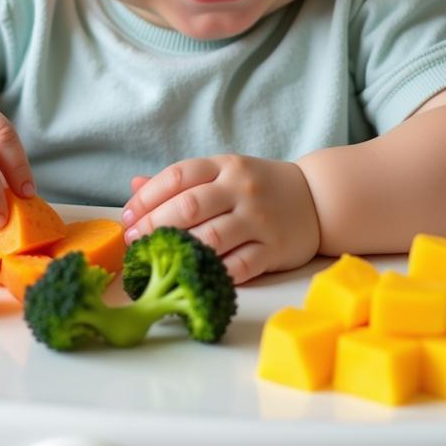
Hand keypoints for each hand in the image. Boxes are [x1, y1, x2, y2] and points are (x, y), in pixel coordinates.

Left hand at [121, 155, 320, 283]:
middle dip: (154, 225)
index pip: (178, 176)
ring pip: (210, 238)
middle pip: (188, 206)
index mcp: (225, 166)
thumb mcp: (224, 173)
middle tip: (134, 241)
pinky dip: (212, 274)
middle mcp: (241, 189)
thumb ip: (182, 181)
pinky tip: (191, 279)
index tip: (127, 215)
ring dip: (177, 252)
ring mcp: (258, 220)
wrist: (318, 198)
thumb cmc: (259, 187)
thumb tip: (134, 185)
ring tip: (155, 261)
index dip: (147, 196)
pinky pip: (238, 266)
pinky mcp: (273, 250)